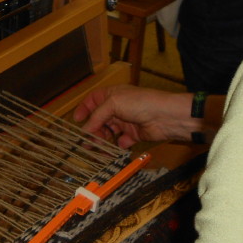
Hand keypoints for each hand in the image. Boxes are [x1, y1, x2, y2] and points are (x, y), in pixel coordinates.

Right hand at [73, 84, 198, 146]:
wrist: (166, 116)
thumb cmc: (140, 103)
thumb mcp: (113, 103)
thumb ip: (97, 116)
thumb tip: (85, 130)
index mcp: (113, 95)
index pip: (93, 100)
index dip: (84, 109)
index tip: (76, 120)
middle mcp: (118, 107)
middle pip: (99, 119)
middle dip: (92, 129)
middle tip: (86, 140)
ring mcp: (126, 121)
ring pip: (108, 132)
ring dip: (102, 139)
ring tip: (97, 148)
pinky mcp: (134, 134)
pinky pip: (121, 142)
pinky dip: (117, 145)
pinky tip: (115, 147)